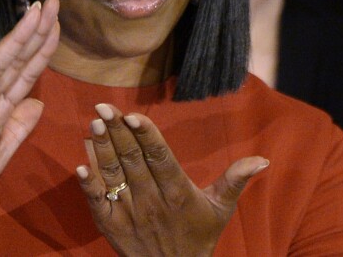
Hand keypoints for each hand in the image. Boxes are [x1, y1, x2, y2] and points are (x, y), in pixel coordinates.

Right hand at [0, 0, 59, 226]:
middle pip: (17, 59)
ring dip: (13, 39)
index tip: (59, 20)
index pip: (28, 71)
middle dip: (37, 30)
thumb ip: (18, 128)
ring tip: (31, 13)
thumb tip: (39, 103)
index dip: (45, 46)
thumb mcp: (1, 155)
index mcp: (1, 108)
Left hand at [76, 103, 268, 256]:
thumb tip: (262, 160)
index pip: (160, 159)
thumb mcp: (220, 209)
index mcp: (177, 193)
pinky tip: (79, 165)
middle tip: (104, 106)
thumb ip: (235, 181)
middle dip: (118, 132)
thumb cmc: (198, 235)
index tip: (133, 115)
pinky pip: (97, 203)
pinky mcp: (111, 226)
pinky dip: (88, 185)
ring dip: (101, 149)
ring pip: (113, 176)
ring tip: (94, 123)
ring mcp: (128, 214)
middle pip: (132, 161)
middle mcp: (151, 201)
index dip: (146, 136)